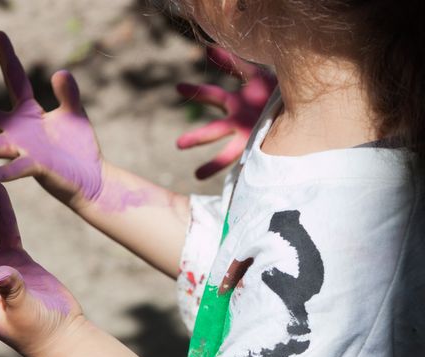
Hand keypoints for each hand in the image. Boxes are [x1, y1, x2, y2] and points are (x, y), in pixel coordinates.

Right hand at [0, 31, 102, 207]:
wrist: (90, 177)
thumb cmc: (79, 147)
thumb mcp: (74, 114)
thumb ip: (68, 94)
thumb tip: (60, 71)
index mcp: (27, 113)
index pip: (15, 79)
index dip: (7, 57)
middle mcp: (18, 130)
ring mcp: (24, 149)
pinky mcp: (36, 167)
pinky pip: (17, 168)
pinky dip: (4, 172)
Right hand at [176, 47, 276, 178]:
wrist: (302, 107)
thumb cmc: (275, 90)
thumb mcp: (255, 74)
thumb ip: (232, 62)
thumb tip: (208, 47)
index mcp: (235, 104)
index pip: (212, 97)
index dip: (197, 91)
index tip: (179, 87)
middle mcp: (238, 123)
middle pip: (215, 130)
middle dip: (197, 137)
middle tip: (179, 145)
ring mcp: (249, 137)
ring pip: (228, 153)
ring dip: (213, 164)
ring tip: (198, 175)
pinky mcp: (261, 149)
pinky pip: (249, 162)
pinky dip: (242, 173)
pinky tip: (239, 184)